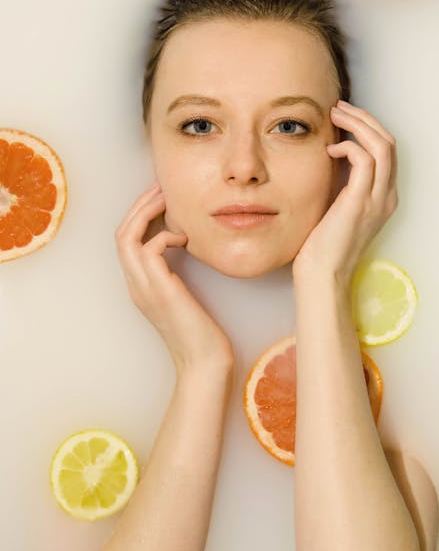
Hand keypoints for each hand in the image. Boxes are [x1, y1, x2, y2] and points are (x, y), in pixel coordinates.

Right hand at [115, 182, 234, 373]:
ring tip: (167, 198)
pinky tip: (185, 239)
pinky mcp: (161, 291)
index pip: (127, 241)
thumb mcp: (183, 297)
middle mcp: (136, 285)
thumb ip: (175, 274)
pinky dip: (165, 236)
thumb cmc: (201, 333)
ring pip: (128, 237)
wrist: (204, 363)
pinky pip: (151, 249)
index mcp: (139, 285)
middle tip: (161, 186)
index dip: (139, 215)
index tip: (161, 197)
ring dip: (146, 212)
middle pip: (121, 233)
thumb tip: (187, 244)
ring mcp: (145, 288)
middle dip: (139, 205)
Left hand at [292, 100, 397, 288]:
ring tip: (335, 115)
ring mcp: (377, 199)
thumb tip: (330, 154)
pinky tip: (331, 150)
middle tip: (339, 107)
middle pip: (389, 142)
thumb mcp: (336, 206)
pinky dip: (349, 147)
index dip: (368, 127)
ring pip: (382, 145)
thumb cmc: (322, 244)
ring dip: (358, 124)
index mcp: (383, 197)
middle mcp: (387, 196)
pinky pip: (364, 160)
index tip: (344, 117)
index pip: (386, 150)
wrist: (322, 273)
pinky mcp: (360, 202)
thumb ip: (341, 182)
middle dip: (364, 119)